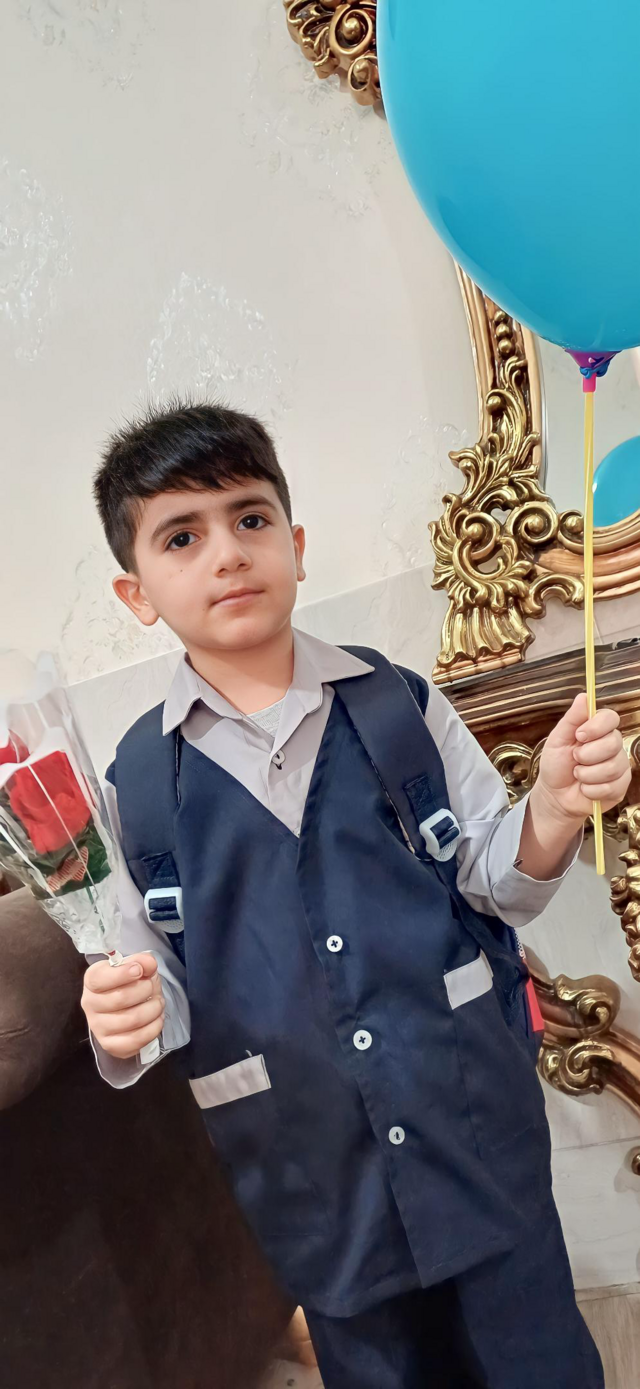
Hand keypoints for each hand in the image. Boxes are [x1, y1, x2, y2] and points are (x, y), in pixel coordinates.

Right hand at [81, 952, 164, 1059]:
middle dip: (145, 990)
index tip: (139, 971)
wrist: (127, 1007)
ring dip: (153, 1009)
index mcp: (92, 980)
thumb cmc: (129, 983)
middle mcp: (90, 1004)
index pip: (100, 978)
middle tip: (152, 988)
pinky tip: (156, 1019)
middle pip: (121, 998)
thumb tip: (149, 964)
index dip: (122, 974)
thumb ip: (142, 961)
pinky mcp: (110, 1045)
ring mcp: (98, 1027)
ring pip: (132, 1019)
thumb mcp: (135, 966)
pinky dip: (153, 1028)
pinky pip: (136, 1040)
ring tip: (158, 1003)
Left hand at [536, 693, 630, 825]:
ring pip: (612, 767)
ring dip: (587, 775)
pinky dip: (591, 789)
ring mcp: (618, 766)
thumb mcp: (558, 739)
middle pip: (613, 743)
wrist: (555, 794)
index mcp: (598, 730)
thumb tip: (584, 696)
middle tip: (575, 759)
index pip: (611, 718)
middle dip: (587, 755)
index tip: (579, 735)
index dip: (597, 727)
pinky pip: (611, 787)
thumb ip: (572, 718)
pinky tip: (585, 788)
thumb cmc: (556, 764)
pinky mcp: (620, 787)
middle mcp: (612, 746)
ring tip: (577, 775)